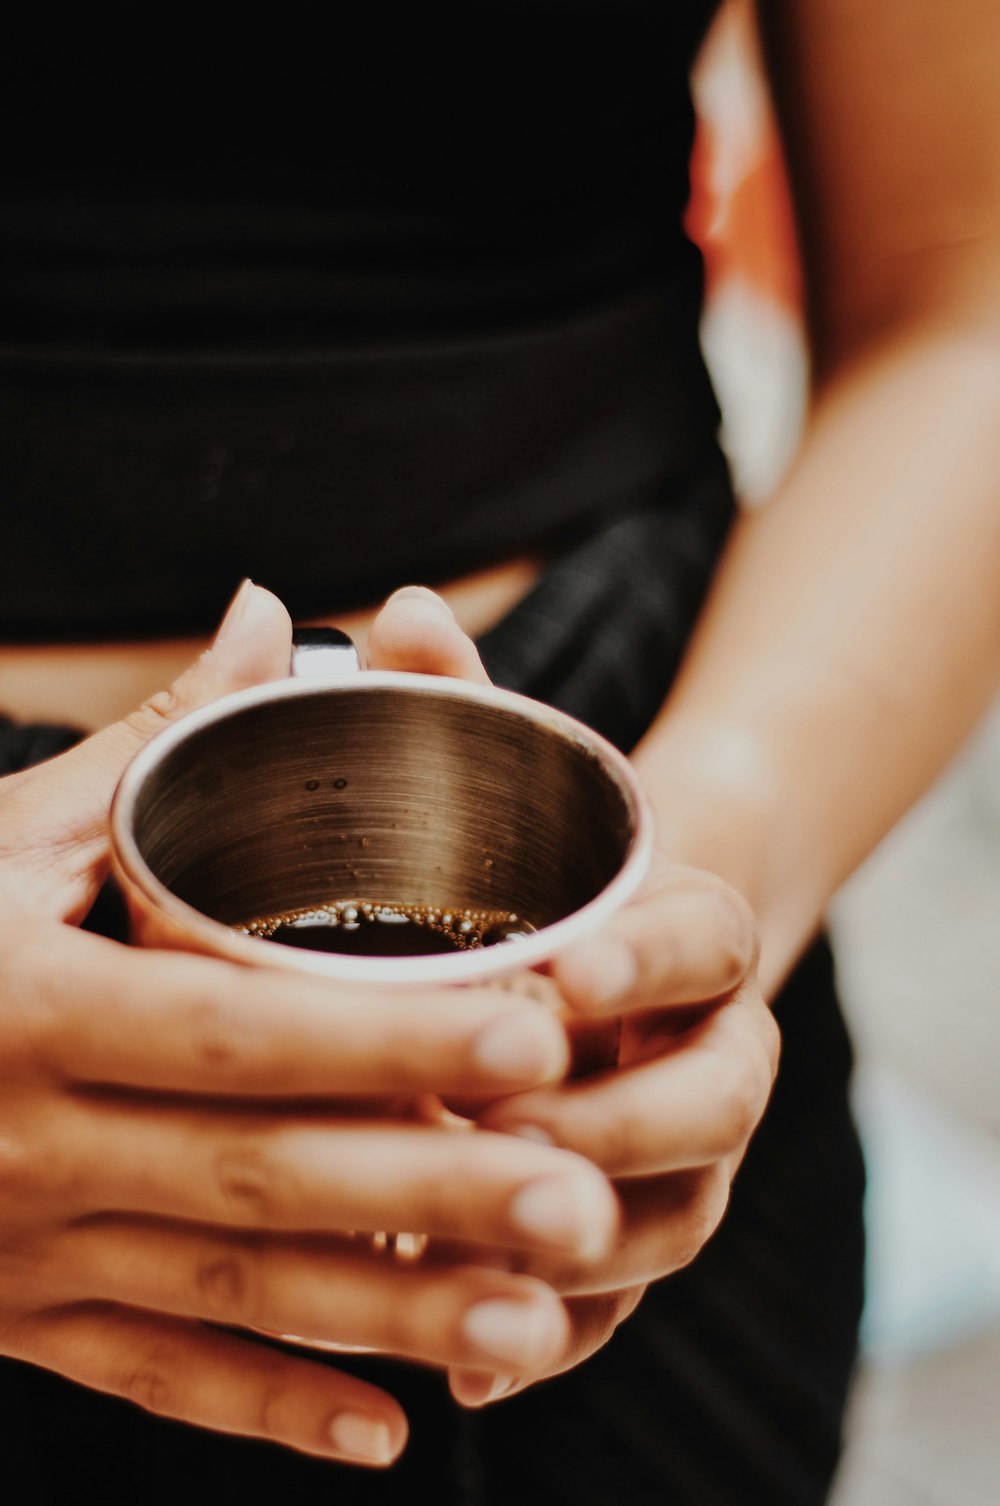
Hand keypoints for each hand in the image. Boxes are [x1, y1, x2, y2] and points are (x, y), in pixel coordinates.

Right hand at [0, 582, 617, 1464]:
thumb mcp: (7, 833)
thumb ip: (158, 740)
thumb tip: (273, 611)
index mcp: (28, 1000)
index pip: (236, 1024)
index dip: (385, 1037)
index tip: (537, 1032)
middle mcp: (25, 1139)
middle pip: (256, 1176)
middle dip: (431, 1197)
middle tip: (591, 1203)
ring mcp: (20, 1249)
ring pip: (227, 1298)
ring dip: (388, 1319)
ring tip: (541, 1322)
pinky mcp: (20, 1321)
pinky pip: (150, 1376)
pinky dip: (266, 1409)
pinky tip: (390, 1434)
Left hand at [366, 587, 779, 1406]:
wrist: (608, 964)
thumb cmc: (541, 868)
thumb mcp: (507, 781)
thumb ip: (460, 702)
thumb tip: (400, 604)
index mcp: (695, 934)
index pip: (705, 940)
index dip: (643, 960)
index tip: (558, 975)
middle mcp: (716, 1050)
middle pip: (715, 1100)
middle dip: (617, 1120)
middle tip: (506, 1127)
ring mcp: (687, 1156)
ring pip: (674, 1214)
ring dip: (584, 1241)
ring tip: (477, 1253)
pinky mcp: (638, 1235)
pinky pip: (616, 1301)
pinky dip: (553, 1335)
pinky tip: (470, 1362)